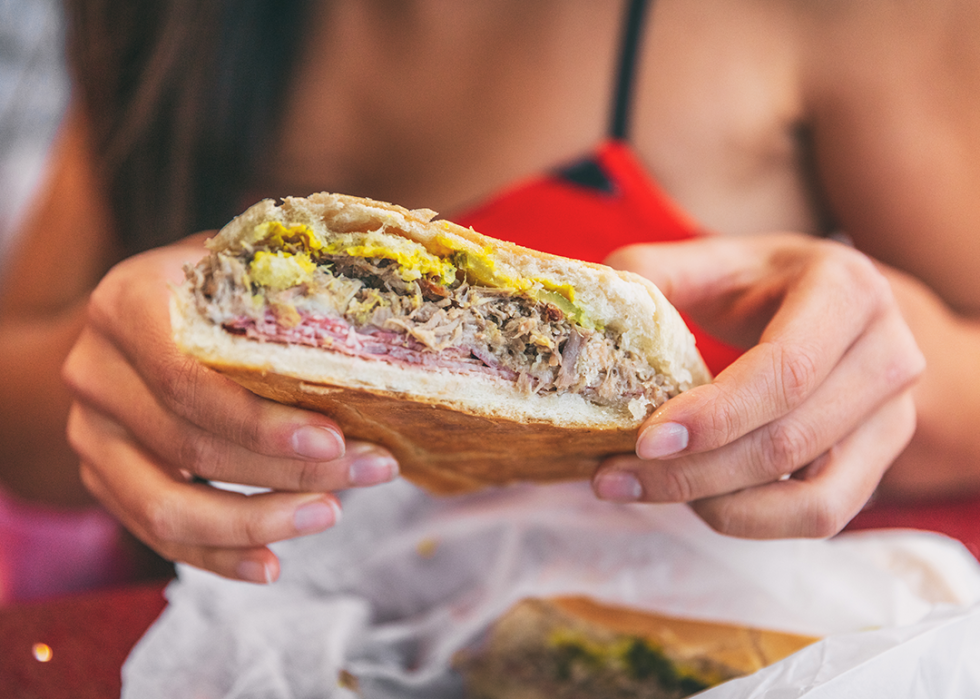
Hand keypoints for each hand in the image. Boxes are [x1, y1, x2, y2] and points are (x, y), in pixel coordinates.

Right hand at [62, 237, 398, 581]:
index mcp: (126, 305)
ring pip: (166, 507)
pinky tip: (271, 563)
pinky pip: (156, 534)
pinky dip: (217, 556)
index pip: (188, 379)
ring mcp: (90, 433)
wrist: (141, 317)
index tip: (334, 439)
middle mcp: (95, 371)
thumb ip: (287, 287)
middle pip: (192, 445)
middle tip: (370, 471)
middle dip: (290, 469)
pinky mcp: (102, 478)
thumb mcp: (243, 266)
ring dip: (257, 521)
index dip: (260, 420)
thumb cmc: (213, 288)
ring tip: (329, 514)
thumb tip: (374, 321)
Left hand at [592, 233, 923, 538]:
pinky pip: (822, 516)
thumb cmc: (757, 283)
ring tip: (645, 489)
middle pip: (791, 441)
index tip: (645, 441)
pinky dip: (752, 520)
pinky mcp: (881, 462)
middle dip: (694, 472)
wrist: (827, 304)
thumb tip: (594, 319)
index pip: (788, 369)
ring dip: (718, 506)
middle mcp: (889, 354)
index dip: (717, 415)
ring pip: (811, 497)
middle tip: (612, 477)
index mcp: (847, 290)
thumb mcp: (707, 262)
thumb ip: (650, 279)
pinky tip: (696, 500)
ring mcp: (895, 415)